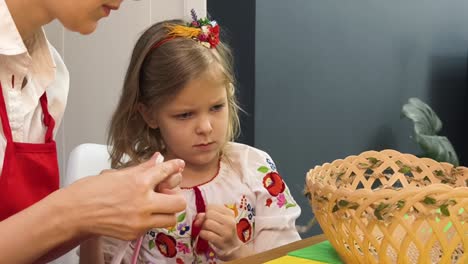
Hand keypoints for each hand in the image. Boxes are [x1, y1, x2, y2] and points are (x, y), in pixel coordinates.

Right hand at [57, 153, 186, 240]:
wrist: (73, 212)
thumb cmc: (90, 191)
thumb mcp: (118, 173)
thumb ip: (143, 168)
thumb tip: (158, 159)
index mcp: (139, 182)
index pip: (167, 171)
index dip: (175, 166)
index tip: (178, 165)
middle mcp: (143, 202)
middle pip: (179, 202)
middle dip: (176, 197)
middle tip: (168, 193)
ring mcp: (140, 220)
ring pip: (171, 219)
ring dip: (167, 212)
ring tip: (156, 206)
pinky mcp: (134, 233)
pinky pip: (153, 227)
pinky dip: (150, 220)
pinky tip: (139, 213)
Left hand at [194, 205, 243, 260]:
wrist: (232, 247)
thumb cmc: (224, 231)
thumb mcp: (219, 220)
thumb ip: (208, 215)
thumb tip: (198, 217)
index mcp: (230, 213)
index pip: (211, 206)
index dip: (206, 212)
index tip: (207, 218)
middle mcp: (230, 221)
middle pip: (209, 214)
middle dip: (204, 220)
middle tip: (206, 226)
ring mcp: (226, 232)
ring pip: (207, 223)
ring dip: (203, 228)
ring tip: (207, 231)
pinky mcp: (221, 241)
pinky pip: (206, 234)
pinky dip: (202, 234)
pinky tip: (206, 236)